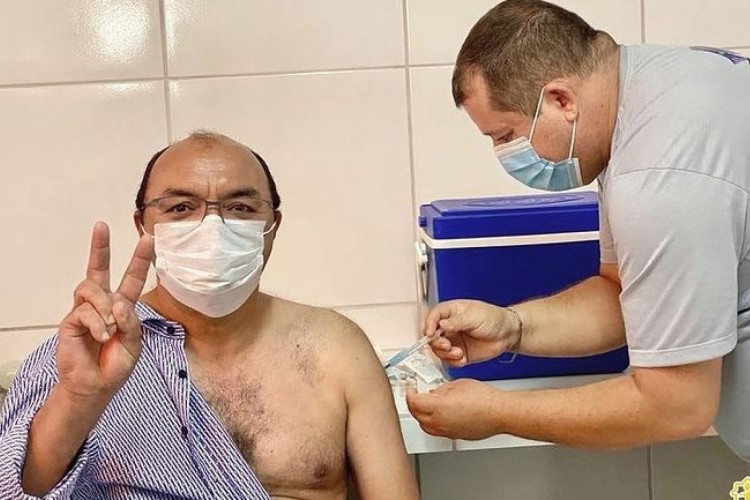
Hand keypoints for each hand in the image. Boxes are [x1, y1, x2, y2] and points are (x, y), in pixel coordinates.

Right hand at [57, 222, 153, 402]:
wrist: (96, 386)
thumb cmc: (116, 364)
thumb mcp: (135, 343)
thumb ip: (131, 322)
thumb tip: (117, 303)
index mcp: (122, 306)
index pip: (131, 278)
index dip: (139, 259)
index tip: (148, 238)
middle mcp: (103, 303)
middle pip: (99, 269)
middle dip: (100, 247)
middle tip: (101, 225)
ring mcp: (85, 311)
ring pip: (92, 289)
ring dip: (104, 307)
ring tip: (109, 330)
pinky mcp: (71, 321)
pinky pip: (84, 311)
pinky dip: (97, 324)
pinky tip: (101, 336)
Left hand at [405, 379, 502, 439]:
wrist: (500, 413)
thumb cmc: (484, 398)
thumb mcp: (457, 384)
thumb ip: (441, 389)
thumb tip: (434, 393)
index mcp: (438, 407)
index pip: (413, 402)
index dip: (409, 394)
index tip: (411, 389)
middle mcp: (440, 422)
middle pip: (416, 416)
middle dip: (414, 405)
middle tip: (416, 396)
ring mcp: (448, 432)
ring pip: (426, 427)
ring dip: (422, 416)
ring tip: (427, 406)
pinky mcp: (456, 436)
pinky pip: (438, 431)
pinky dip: (434, 423)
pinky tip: (441, 415)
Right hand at [424, 299, 520, 366]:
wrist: (508, 334)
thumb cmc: (494, 318)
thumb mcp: (474, 316)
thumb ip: (456, 321)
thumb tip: (440, 324)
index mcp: (451, 312)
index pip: (433, 316)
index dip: (428, 324)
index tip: (429, 333)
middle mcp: (450, 327)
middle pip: (432, 335)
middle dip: (436, 342)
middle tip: (446, 345)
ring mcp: (454, 341)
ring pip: (439, 350)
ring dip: (445, 354)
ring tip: (458, 353)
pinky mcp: (460, 353)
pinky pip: (449, 361)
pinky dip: (453, 362)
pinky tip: (462, 359)